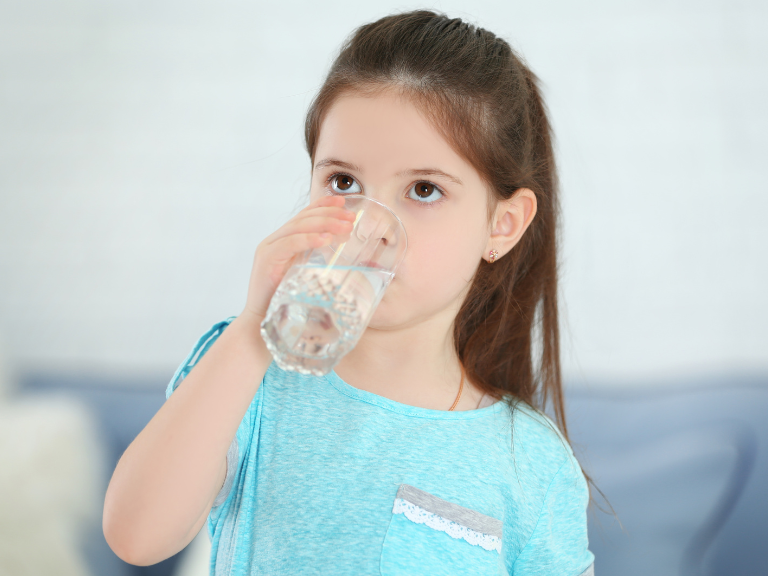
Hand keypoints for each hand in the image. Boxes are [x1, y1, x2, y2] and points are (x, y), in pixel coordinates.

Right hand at [241, 194, 354, 323]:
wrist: (262, 324)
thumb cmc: (286, 303)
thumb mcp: (304, 277)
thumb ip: (315, 263)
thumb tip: (343, 257)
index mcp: (282, 242)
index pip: (303, 216)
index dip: (322, 205)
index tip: (343, 202)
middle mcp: (273, 241)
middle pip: (303, 218)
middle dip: (328, 214)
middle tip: (350, 216)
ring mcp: (268, 249)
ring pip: (297, 227)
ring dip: (324, 224)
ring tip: (345, 226)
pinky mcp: (266, 261)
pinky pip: (289, 244)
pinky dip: (309, 239)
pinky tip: (326, 239)